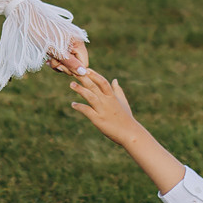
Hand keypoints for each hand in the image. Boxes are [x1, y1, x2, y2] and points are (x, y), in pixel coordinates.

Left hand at [47, 38, 89, 75]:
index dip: (73, 69)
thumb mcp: (57, 52)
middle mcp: (77, 42)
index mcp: (79, 42)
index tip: (60, 66)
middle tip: (52, 61)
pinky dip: (56, 59)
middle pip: (76, 63)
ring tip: (49, 58)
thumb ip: (71, 63)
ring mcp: (69, 43)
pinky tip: (48, 58)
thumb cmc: (43, 35)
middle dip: (64, 66)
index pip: (84, 63)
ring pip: (68, 62)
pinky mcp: (62, 44)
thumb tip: (84, 73)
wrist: (30, 22)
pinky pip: (63, 57)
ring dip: (58, 63)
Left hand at [67, 67, 187, 189]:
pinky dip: (80, 107)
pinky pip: (87, 111)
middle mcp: (107, 102)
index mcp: (112, 97)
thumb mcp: (123, 102)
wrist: (130, 133)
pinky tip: (73, 104)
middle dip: (84, 79)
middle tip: (74, 72)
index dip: (94, 75)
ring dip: (80, 90)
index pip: (103, 82)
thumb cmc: (126, 118)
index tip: (86, 69)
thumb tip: (115, 80)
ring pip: (90, 97)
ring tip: (71, 84)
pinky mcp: (99, 120)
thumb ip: (118, 90)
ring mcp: (103, 110)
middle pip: (94, 87)